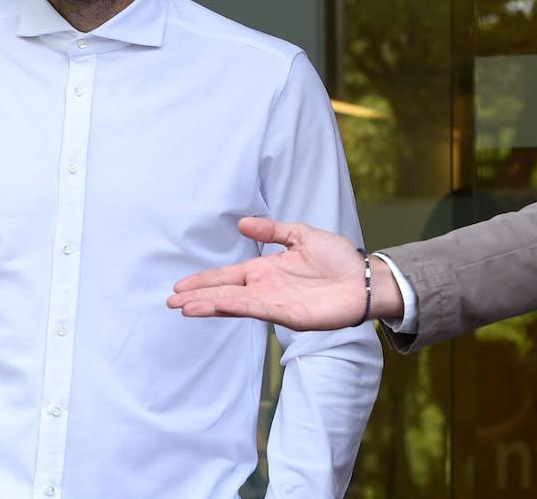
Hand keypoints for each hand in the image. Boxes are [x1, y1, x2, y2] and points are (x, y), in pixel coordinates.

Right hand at [166, 216, 401, 329]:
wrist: (366, 279)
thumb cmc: (338, 259)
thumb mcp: (302, 235)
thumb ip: (272, 230)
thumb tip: (242, 222)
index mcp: (264, 270)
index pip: (226, 276)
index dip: (203, 281)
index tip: (180, 286)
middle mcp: (264, 288)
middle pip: (223, 293)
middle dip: (197, 297)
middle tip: (170, 302)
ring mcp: (273, 302)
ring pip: (233, 304)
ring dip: (208, 306)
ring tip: (184, 309)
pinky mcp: (287, 314)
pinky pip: (254, 309)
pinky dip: (233, 308)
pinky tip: (215, 308)